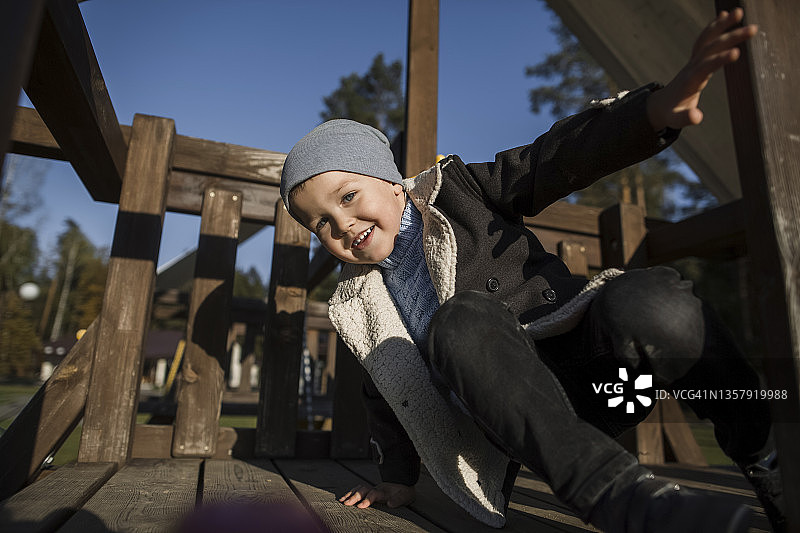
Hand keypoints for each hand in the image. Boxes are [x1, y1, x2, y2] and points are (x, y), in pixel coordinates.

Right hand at [338, 482, 414, 508]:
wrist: (404, 483)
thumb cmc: (404, 492)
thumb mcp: (405, 496)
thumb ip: (398, 500)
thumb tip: (390, 503)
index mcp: (384, 491)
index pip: (374, 494)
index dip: (367, 499)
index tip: (360, 506)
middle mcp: (376, 489)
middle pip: (363, 490)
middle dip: (354, 497)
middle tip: (346, 503)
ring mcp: (372, 488)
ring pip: (359, 489)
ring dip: (350, 494)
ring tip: (342, 501)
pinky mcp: (370, 490)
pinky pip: (358, 490)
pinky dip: (350, 493)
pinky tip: (344, 498)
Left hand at [646, 8, 757, 130]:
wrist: (660, 105)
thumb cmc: (671, 113)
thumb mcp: (676, 119)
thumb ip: (686, 118)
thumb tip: (696, 117)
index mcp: (689, 81)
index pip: (705, 67)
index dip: (719, 60)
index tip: (736, 53)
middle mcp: (691, 67)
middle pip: (711, 48)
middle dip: (731, 38)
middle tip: (753, 29)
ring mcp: (693, 61)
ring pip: (708, 39)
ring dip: (723, 25)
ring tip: (739, 11)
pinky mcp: (696, 59)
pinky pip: (705, 40)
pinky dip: (714, 27)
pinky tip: (724, 14)